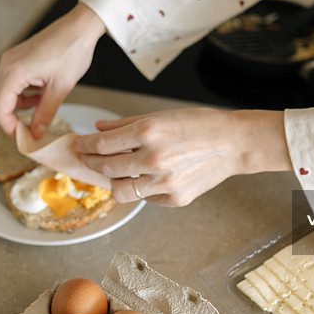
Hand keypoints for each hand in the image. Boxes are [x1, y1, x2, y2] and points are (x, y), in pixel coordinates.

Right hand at [0, 3, 105, 137]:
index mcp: (14, 71)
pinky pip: (13, 83)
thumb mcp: (60, 89)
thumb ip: (44, 114)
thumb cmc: (72, 51)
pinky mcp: (17, 58)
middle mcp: (7, 64)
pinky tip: (41, 92)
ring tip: (42, 105)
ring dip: (20, 105)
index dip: (9, 127)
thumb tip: (35, 133)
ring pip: (5, 93)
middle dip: (12, 118)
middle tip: (31, 128)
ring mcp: (10, 60)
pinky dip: (23, 93)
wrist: (80, 28)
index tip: (23, 137)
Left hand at [74, 108, 292, 205]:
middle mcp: (154, 158)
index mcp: (148, 131)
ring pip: (120, 191)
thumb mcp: (159, 115)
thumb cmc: (198, 124)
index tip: (79, 145)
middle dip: (90, 162)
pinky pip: (144, 199)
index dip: (85, 146)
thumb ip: (125, 124)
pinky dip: (139, 189)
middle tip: (87, 158)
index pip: (102, 144)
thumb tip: (98, 128)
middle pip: (105, 168)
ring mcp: (165, 182)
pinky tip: (142, 178)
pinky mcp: (175, 198)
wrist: (233, 143)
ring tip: (113, 172)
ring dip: (111, 181)